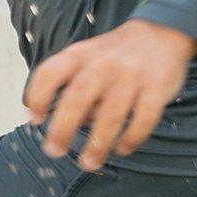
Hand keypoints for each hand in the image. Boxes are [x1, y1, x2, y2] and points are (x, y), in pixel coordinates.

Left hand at [24, 18, 196, 170]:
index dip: (38, 97)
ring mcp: (131, 76)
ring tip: (88, 163)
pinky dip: (132, 138)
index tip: (36, 120)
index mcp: (78, 55)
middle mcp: (102, 64)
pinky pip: (144, 119)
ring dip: (97, 145)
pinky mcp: (157, 87)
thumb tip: (47, 122)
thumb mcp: (84, 56)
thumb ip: (66, 82)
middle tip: (54, 151)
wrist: (160, 33)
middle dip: (62, 129)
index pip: (49, 74)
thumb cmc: (111, 55)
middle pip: (77, 99)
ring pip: (111, 116)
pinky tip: (122, 149)